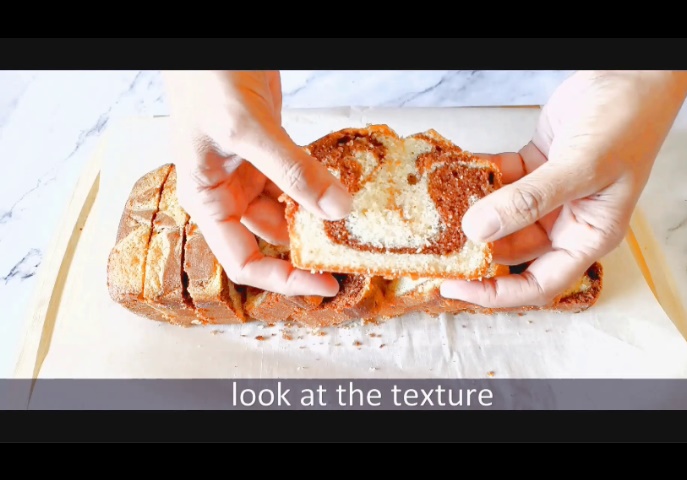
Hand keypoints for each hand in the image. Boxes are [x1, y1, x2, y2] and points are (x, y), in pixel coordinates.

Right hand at [162, 71, 352, 295]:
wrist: (211, 42)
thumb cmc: (204, 81)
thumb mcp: (246, 130)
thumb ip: (292, 170)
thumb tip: (336, 209)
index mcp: (208, 202)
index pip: (244, 261)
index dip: (284, 278)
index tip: (323, 283)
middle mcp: (229, 195)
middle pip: (274, 238)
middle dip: (310, 245)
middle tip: (350, 249)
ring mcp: (251, 175)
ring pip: (292, 210)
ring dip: (320, 214)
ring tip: (354, 219)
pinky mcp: (272, 154)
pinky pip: (301, 181)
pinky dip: (321, 185)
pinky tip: (343, 187)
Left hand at [441, 70, 686, 307]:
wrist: (631, 76)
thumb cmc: (627, 123)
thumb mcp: (582, 167)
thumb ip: (530, 201)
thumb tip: (479, 230)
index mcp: (588, 236)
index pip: (538, 283)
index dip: (496, 293)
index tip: (456, 287)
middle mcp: (567, 222)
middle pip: (512, 251)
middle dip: (476, 249)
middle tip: (437, 243)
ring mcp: (548, 196)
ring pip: (501, 217)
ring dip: (472, 212)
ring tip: (439, 209)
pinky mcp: (534, 168)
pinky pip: (499, 182)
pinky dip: (479, 177)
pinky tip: (457, 172)